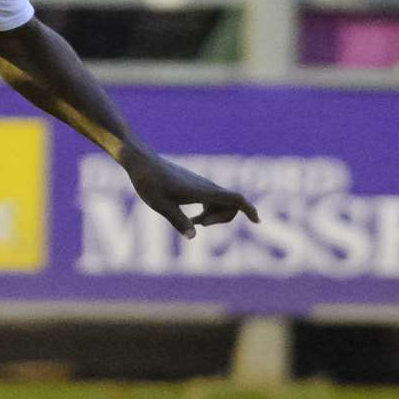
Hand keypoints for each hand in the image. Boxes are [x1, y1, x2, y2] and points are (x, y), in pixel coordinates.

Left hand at [120, 149, 257, 239]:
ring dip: (214, 216)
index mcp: (203, 191)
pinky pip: (213, 199)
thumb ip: (178, 220)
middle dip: (222, 219)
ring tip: (193, 223)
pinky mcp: (194, 185)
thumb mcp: (160, 205)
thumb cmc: (149, 182)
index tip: (257, 221)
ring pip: (222, 202)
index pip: (235, 199)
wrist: (140, 162)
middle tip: (198, 224)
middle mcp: (207, 186)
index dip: (249, 209)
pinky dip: (209, 211)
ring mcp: (202, 185)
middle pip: (232, 204)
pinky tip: (193, 219)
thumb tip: (193, 236)